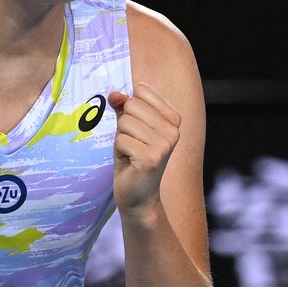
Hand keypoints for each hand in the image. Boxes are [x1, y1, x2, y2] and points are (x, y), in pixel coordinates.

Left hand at [109, 82, 181, 217]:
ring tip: (132, 154)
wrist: (138, 195)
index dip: (129, 108)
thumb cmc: (132, 157)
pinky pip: (121, 140)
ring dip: (121, 139)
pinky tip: (130, 162)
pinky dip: (119, 151)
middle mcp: (173, 130)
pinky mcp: (151, 158)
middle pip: (131, 106)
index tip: (138, 129)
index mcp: (173, 118)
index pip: (141, 91)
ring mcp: (165, 144)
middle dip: (124, 125)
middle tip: (133, 145)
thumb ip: (123, 107)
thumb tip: (114, 94)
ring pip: (124, 122)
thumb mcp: (128, 127)